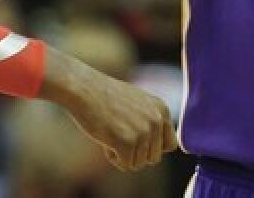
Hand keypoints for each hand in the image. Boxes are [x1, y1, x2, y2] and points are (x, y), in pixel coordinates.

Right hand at [49, 55, 177, 170]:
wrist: (84, 88)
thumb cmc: (105, 96)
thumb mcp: (137, 102)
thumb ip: (150, 121)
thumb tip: (157, 152)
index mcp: (162, 109)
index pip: (169, 145)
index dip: (151, 148)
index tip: (135, 140)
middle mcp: (156, 120)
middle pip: (153, 158)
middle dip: (135, 153)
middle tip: (118, 135)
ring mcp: (143, 132)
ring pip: (138, 163)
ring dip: (123, 155)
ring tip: (110, 134)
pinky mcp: (128, 142)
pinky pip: (126, 165)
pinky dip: (113, 158)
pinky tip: (105, 140)